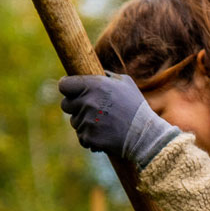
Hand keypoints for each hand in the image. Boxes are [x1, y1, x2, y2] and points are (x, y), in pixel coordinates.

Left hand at [58, 72, 176, 166]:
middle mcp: (88, 101)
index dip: (68, 87)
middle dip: (76, 106)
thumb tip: (95, 73)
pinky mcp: (88, 137)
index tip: (72, 91)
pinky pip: (81, 137)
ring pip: (74, 122)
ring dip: (84, 122)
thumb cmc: (136, 107)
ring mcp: (87, 120)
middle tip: (92, 109)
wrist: (145, 135)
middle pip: (66, 105)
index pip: (64, 85)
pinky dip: (90, 137)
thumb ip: (106, 76)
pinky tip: (104, 134)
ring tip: (103, 123)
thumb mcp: (125, 83)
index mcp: (94, 85)